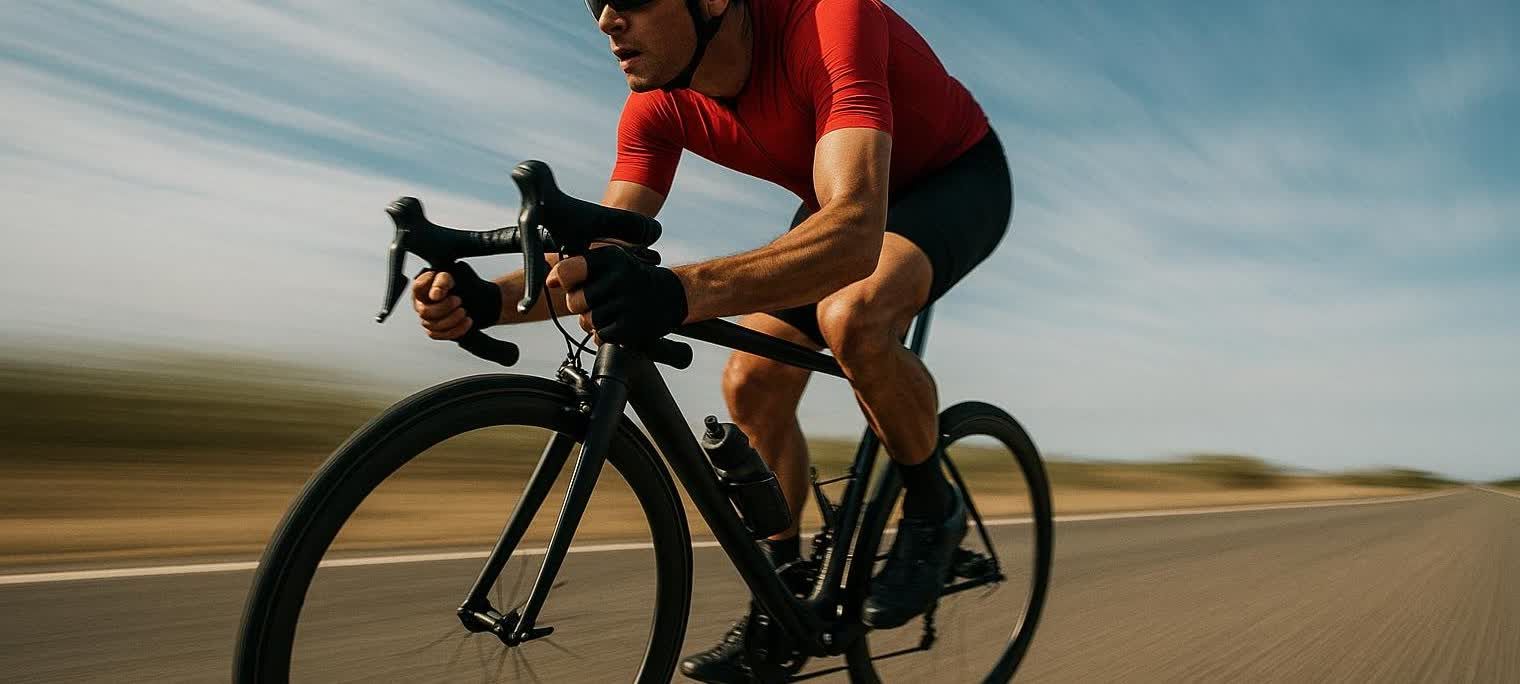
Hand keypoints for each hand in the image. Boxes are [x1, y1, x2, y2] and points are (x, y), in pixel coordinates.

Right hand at [412, 262, 503, 340]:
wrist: (464, 298)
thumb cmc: (451, 286)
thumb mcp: (448, 277)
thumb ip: (442, 282)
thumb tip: (435, 294)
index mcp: (421, 290)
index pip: (418, 287)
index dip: (429, 288)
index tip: (442, 289)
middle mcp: (421, 305)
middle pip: (426, 312)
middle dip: (445, 307)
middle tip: (458, 300)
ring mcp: (427, 320)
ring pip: (434, 326)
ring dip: (453, 319)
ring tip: (463, 311)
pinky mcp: (436, 331)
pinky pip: (442, 335)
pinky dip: (457, 330)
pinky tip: (466, 321)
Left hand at [548, 246, 687, 344]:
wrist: (670, 296)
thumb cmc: (629, 278)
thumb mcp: (609, 263)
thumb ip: (577, 268)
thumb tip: (550, 281)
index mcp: (612, 256)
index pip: (568, 271)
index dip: (561, 280)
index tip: (563, 283)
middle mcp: (622, 277)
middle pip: (574, 301)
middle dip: (580, 305)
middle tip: (597, 300)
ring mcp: (629, 302)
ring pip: (587, 321)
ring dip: (594, 321)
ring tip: (612, 312)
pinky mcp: (633, 327)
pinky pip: (600, 336)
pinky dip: (604, 334)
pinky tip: (618, 323)